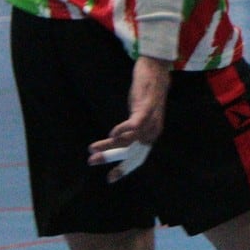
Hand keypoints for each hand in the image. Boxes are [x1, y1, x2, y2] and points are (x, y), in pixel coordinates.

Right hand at [88, 56, 169, 182]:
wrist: (157, 70)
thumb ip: (131, 130)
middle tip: (92, 161)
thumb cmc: (146, 95)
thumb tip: (117, 142)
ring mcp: (151, 119)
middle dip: (113, 160)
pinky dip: (124, 130)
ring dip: (110, 146)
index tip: (110, 179)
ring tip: (92, 149)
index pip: (139, 158)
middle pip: (133, 152)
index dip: (125, 169)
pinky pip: (137, 123)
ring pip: (130, 139)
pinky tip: (112, 134)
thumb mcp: (138, 116)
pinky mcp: (147, 106)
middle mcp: (153, 130)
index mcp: (150, 134)